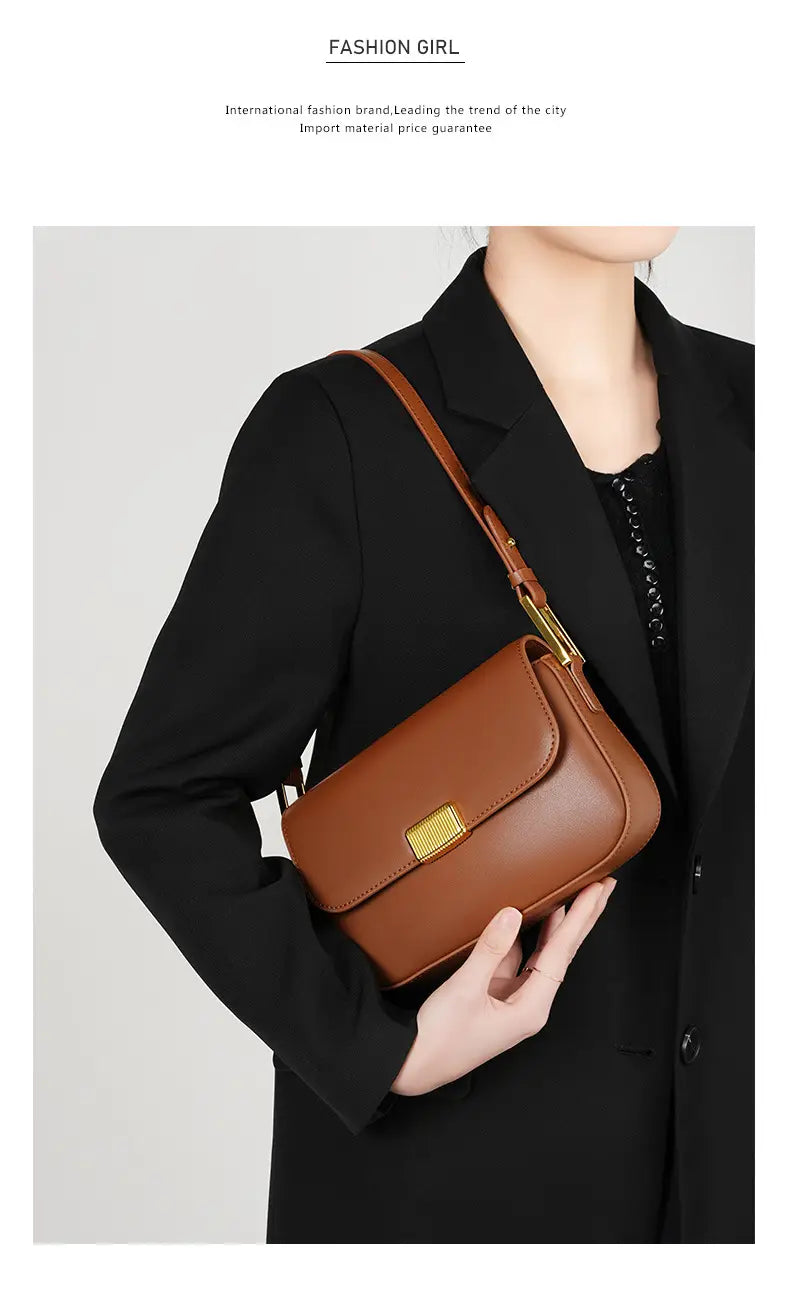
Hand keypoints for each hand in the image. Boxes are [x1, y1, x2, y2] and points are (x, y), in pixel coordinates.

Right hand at [391, 878, 616, 1095]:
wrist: (414, 1066)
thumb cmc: (440, 1039)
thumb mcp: (465, 990)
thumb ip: (490, 950)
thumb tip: (511, 914)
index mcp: (531, 1008)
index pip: (561, 954)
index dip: (579, 918)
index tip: (596, 890)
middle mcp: (529, 1003)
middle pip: (562, 952)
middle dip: (583, 919)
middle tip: (603, 885)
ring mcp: (512, 997)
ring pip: (542, 953)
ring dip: (557, 923)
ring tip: (575, 892)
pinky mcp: (494, 993)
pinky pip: (517, 957)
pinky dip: (525, 934)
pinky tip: (530, 914)